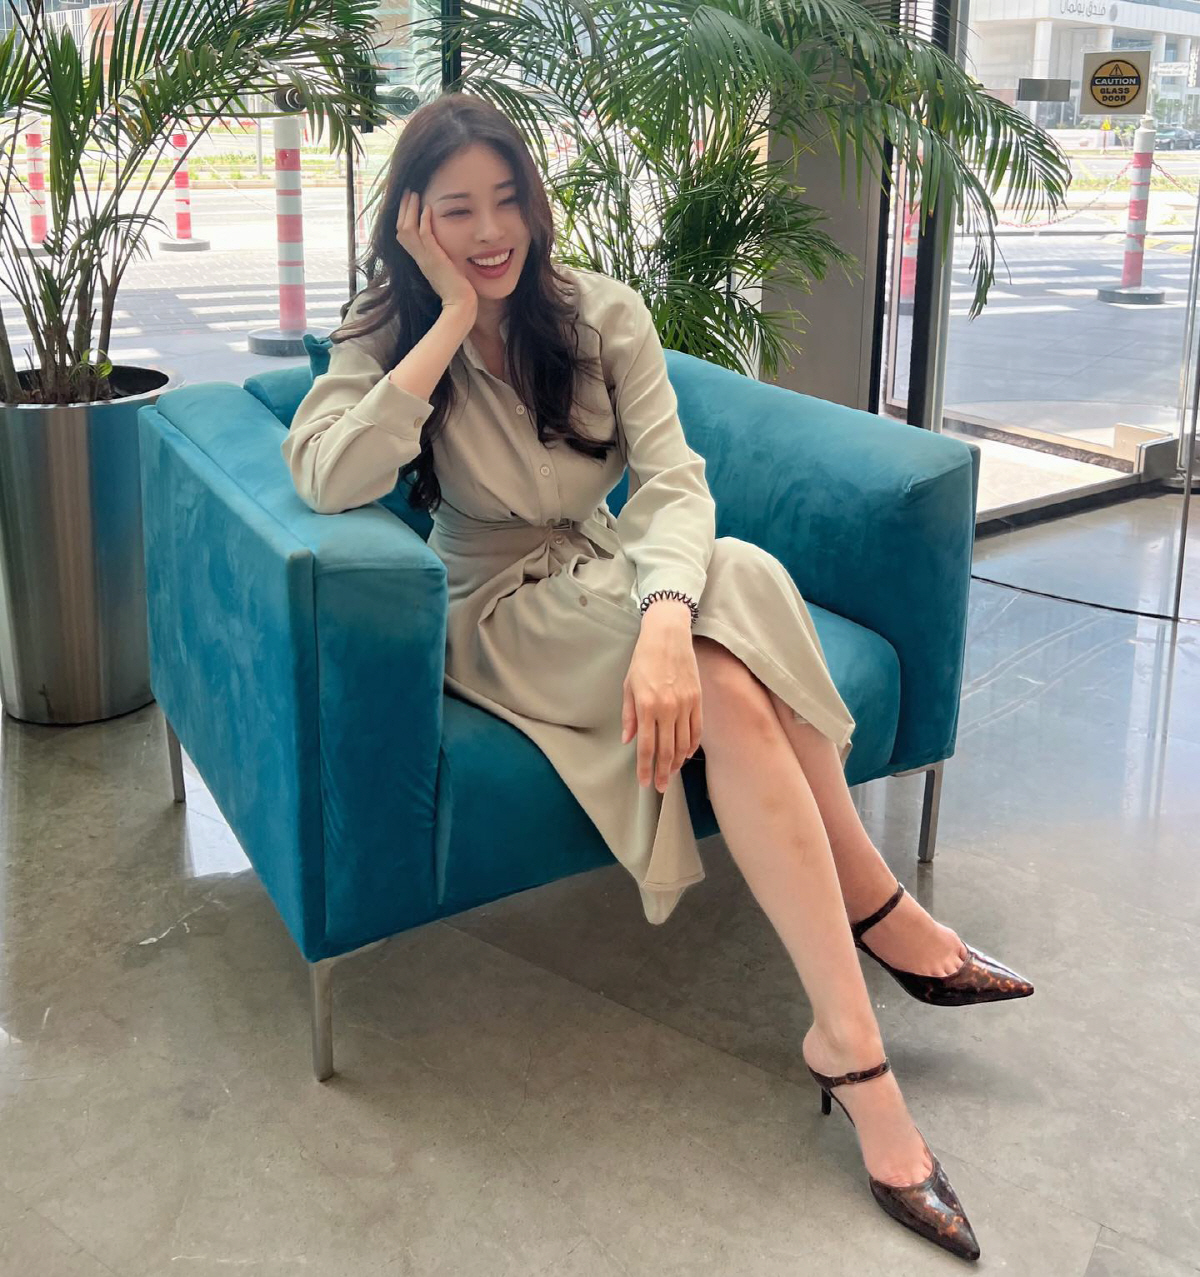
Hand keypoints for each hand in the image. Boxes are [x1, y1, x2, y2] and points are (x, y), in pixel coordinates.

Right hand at [395, 189, 477, 313]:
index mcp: (420, 259)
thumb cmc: (458, 289)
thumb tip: (448, 246)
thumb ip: (443, 256)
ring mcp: (425, 259)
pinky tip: (428, 208)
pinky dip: (424, 221)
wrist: (461, 304)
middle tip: (408, 191)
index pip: (404, 236)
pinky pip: (424, 236)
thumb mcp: (447, 268)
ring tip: (414, 194)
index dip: (403, 218)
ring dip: (410, 210)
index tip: (409, 202)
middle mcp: (419, 258)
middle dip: (403, 209)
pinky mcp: (435, 260)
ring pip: (407, 230)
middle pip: (400, 230)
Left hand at [621, 616, 701, 792]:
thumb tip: (628, 740)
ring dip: (678, 762)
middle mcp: (667, 708)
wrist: (668, 635)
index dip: (645, 768)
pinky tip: (686, 754)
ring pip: (684, 743)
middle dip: (663, 772)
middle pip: (667, 750)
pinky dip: (692, 745)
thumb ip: (629, 715)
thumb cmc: (644, 658)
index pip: (646, 746)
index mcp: (647, 706)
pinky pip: (696, 729)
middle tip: (661, 787)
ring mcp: (685, 704)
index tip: (645, 782)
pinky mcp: (697, 699)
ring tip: (672, 774)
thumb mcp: (629, 686)